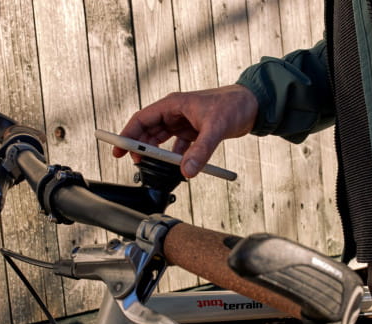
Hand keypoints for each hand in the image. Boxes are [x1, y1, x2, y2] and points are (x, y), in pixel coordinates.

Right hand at [114, 84, 257, 177]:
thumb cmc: (233, 105)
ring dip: (156, 153)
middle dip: (139, 146)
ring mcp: (184, 122)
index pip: (142, 119)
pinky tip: (175, 167)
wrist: (253, 105)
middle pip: (148, 130)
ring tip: (150, 167)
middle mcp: (175, 112)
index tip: (118, 149)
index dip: (127, 134)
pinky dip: (174, 157)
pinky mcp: (194, 131)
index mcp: (173, 104)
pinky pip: (177, 146)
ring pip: (161, 139)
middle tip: (134, 163)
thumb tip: (186, 172)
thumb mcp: (215, 128)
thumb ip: (200, 151)